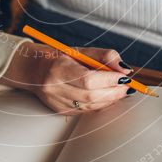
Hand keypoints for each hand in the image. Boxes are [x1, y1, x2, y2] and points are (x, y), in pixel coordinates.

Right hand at [0, 41, 133, 114]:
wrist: (35, 70)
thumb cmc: (60, 58)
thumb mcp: (80, 51)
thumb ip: (104, 56)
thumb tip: (125, 69)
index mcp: (58, 69)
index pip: (88, 79)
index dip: (109, 80)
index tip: (125, 77)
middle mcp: (55, 88)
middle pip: (90, 96)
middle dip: (114, 92)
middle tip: (127, 86)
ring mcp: (57, 102)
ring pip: (90, 106)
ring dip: (110, 99)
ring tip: (120, 90)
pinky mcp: (61, 111)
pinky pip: (86, 111)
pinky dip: (100, 104)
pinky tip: (107, 96)